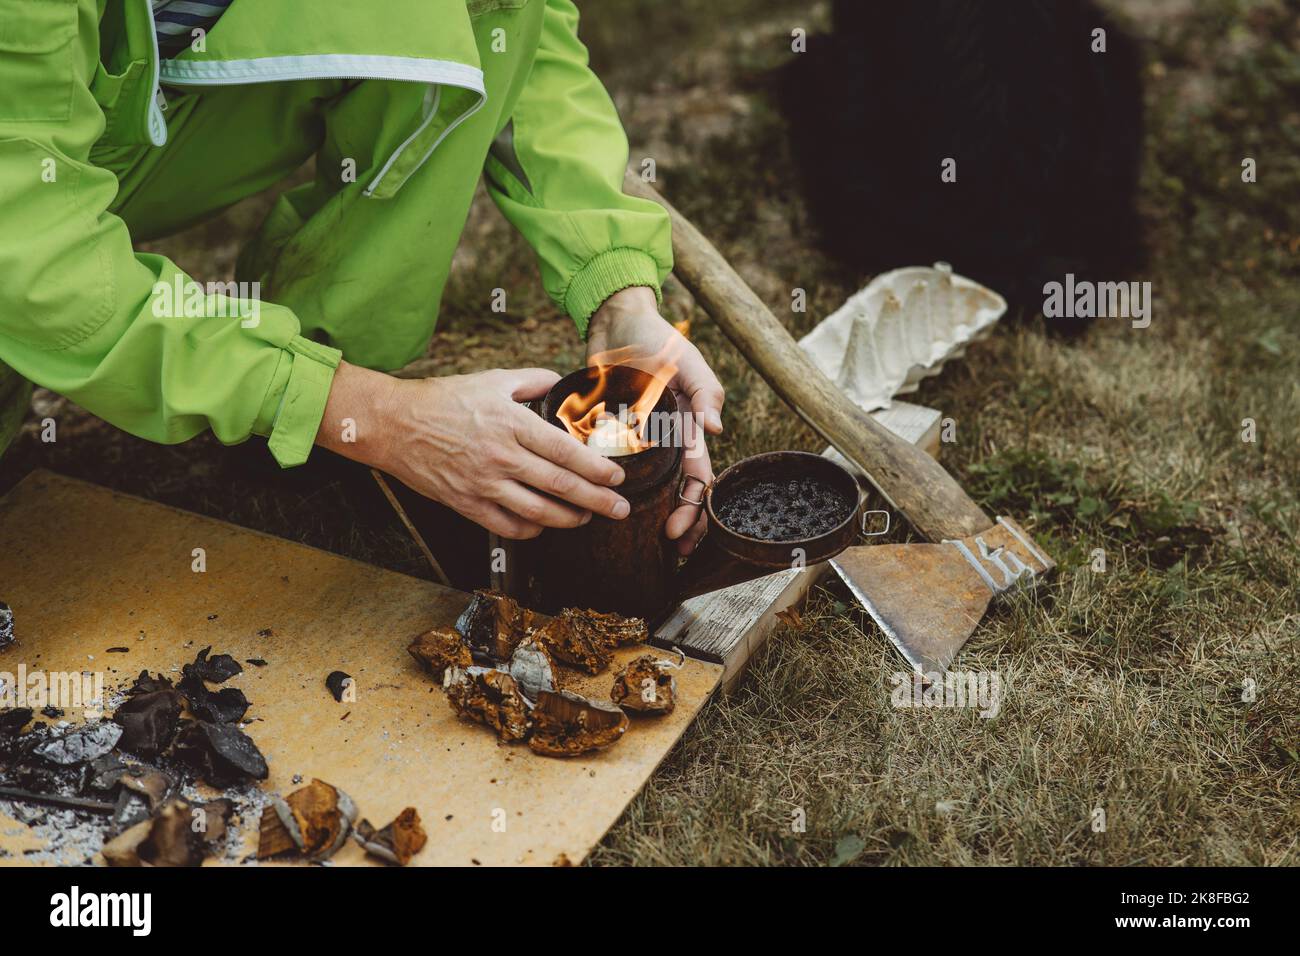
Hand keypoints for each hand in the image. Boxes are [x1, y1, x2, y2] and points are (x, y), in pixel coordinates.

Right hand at [317, 362, 629, 538]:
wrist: (394, 423)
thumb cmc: (443, 399)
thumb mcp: (493, 379)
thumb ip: (532, 380)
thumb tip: (562, 381)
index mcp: (512, 424)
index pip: (567, 452)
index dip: (597, 469)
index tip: (618, 478)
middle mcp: (502, 457)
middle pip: (561, 486)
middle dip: (598, 501)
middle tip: (619, 509)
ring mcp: (483, 484)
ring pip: (539, 512)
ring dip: (570, 519)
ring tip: (587, 518)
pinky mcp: (466, 503)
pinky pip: (507, 526)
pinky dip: (532, 530)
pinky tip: (544, 524)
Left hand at [587, 287, 723, 553]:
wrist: (615, 322)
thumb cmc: (658, 339)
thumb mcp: (687, 362)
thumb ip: (706, 392)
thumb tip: (714, 430)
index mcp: (686, 431)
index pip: (697, 481)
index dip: (693, 511)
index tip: (677, 533)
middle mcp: (662, 443)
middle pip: (674, 494)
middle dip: (678, 525)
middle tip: (668, 551)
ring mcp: (634, 441)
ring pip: (643, 489)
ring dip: (644, 516)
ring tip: (635, 542)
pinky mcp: (604, 434)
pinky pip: (605, 468)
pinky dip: (604, 488)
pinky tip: (595, 507)